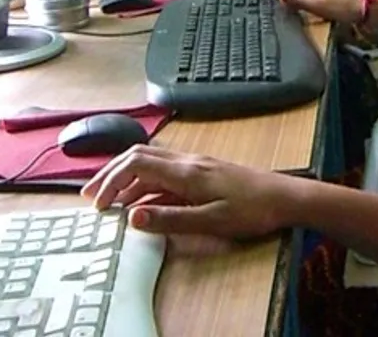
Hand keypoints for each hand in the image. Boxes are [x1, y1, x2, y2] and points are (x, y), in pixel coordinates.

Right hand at [81, 145, 295, 237]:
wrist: (286, 197)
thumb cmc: (253, 210)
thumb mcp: (211, 221)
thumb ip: (170, 219)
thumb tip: (132, 217)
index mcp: (186, 171)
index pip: (136, 164)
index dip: (111, 181)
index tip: (98, 205)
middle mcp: (188, 162)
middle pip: (138, 157)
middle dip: (111, 174)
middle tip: (91, 196)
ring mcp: (197, 165)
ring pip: (151, 163)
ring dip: (127, 178)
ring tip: (110, 200)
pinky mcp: (204, 171)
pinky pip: (166, 171)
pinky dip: (146, 183)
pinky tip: (143, 202)